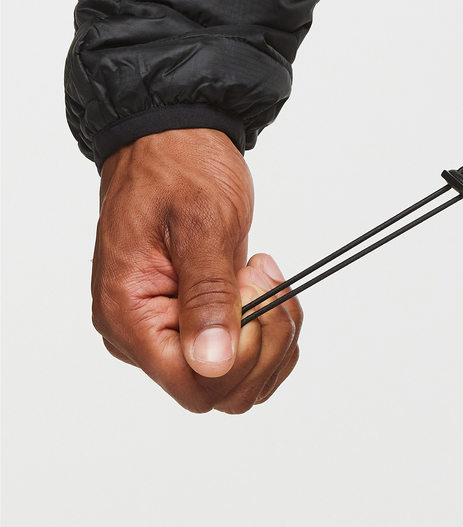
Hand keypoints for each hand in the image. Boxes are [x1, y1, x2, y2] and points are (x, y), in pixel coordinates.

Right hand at [92, 127, 301, 412]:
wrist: (173, 137)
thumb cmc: (179, 167)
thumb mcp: (201, 223)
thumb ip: (207, 296)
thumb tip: (211, 364)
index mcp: (130, 317)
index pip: (195, 386)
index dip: (241, 354)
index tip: (253, 294)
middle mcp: (141, 334)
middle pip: (219, 389)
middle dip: (262, 340)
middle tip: (261, 276)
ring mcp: (167, 328)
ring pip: (237, 377)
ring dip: (269, 331)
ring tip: (260, 272)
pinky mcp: (192, 317)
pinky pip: (239, 353)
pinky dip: (267, 326)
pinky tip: (261, 284)